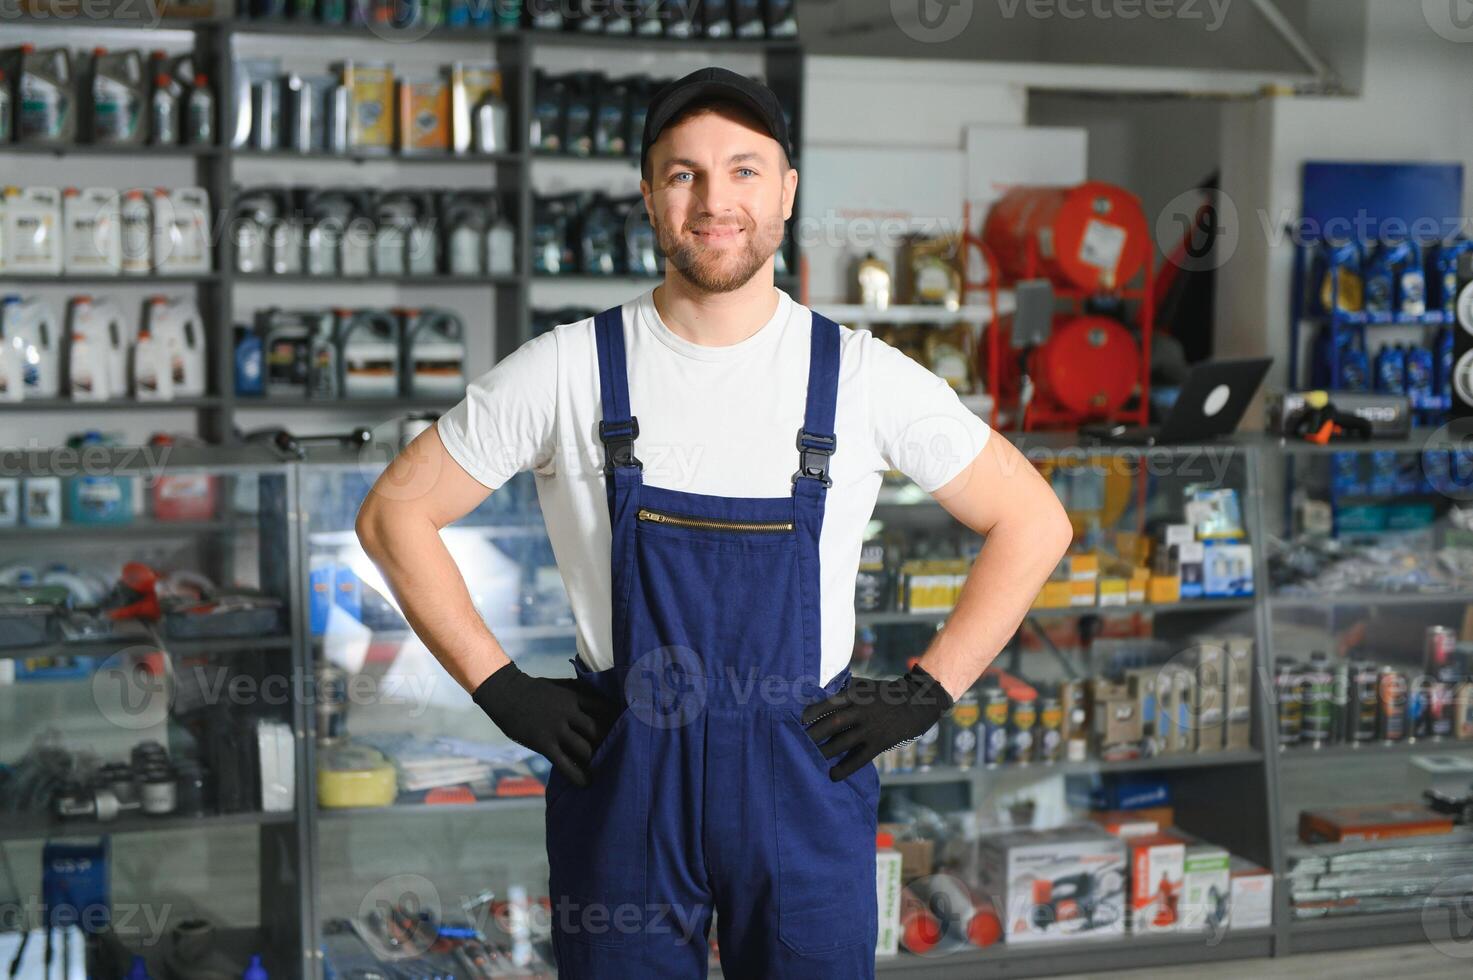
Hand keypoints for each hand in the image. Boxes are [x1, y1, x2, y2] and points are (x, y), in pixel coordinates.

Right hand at [471, 662, 622, 787]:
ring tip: (602, 769)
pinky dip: (578, 776)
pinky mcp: (544, 743)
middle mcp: (569, 712)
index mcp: (575, 696)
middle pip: (599, 731)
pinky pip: (565, 764)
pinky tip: (586, 782)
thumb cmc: (536, 690)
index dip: (617, 720)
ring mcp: (556, 728)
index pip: (606, 708)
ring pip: (585, 749)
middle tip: (616, 753)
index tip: (626, 729)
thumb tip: (603, 697)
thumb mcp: (562, 685)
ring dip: (595, 760)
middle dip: (609, 743)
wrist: (506, 694)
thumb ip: (581, 692)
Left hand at [799, 665, 954, 780]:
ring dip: (824, 751)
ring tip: (808, 757)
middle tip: (798, 741)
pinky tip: (832, 775)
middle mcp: (862, 711)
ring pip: (843, 742)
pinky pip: (859, 758)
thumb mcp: (867, 686)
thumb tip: (822, 691)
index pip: (830, 702)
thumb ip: (846, 689)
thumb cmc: (887, 693)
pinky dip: (845, 768)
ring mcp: (871, 728)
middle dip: (814, 733)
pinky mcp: (880, 743)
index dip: (813, 711)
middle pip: (833, 723)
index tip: (800, 719)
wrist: (918, 703)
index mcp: (857, 695)